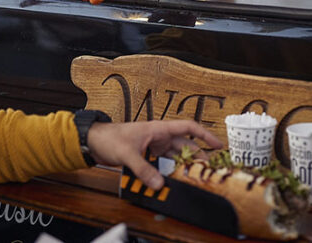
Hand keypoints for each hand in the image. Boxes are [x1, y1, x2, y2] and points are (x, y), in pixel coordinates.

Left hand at [86, 120, 222, 189]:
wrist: (93, 141)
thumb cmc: (109, 137)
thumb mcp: (128, 153)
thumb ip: (143, 169)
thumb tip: (159, 184)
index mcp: (159, 129)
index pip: (188, 128)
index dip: (204, 135)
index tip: (217, 145)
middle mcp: (159, 137)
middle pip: (184, 146)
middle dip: (197, 156)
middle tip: (208, 169)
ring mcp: (153, 146)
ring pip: (174, 157)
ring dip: (182, 166)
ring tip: (193, 177)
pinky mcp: (146, 156)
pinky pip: (162, 164)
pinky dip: (167, 172)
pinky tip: (172, 181)